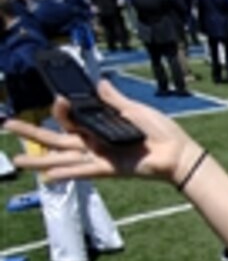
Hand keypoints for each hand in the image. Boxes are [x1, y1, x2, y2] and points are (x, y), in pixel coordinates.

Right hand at [8, 79, 201, 186]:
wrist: (179, 154)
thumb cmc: (161, 132)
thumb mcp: (135, 110)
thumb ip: (113, 99)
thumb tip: (99, 83)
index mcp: (100, 124)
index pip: (71, 117)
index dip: (61, 108)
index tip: (60, 98)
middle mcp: (95, 141)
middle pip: (57, 138)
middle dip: (31, 133)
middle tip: (7, 126)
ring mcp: (100, 156)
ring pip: (63, 157)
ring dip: (39, 160)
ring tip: (17, 161)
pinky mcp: (109, 168)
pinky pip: (83, 171)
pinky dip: (65, 173)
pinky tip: (47, 177)